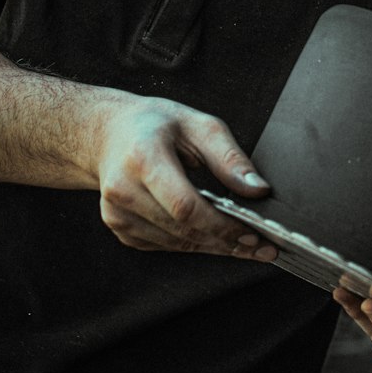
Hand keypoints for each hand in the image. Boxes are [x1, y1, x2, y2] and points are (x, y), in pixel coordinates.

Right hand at [93, 93, 277, 261]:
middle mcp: (123, 188)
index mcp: (143, 157)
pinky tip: (214, 238)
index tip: (253, 233)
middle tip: (260, 246)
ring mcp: (117, 212)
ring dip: (213, 247)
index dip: (222, 225)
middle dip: (226, 241)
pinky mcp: (119, 226)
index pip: (185, 205)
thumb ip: (229, 157)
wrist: (111, 133)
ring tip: (245, 245)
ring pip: (175, 243)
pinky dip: (193, 244)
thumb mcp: (198, 125)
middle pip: (182, 229)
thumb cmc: (155, 125)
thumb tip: (257, 190)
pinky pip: (164, 245)